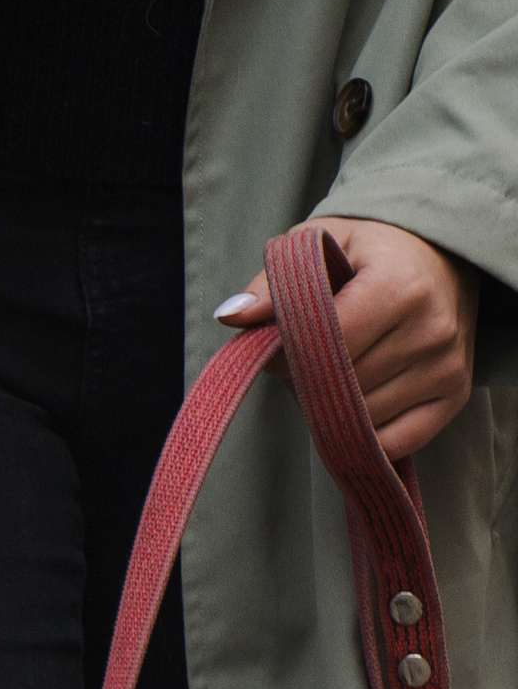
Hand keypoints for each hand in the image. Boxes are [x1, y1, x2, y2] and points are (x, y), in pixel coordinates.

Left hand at [215, 219, 478, 465]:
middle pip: (341, 387)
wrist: (441, 257)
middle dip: (308, 380)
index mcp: (399, 285)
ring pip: (362, 419)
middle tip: (307, 356)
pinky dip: (364, 432)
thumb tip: (232, 317)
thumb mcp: (320, 245)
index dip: (287, 354)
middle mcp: (431, 329)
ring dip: (334, 407)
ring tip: (338, 369)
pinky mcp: (455, 396)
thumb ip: (273, 283)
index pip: (327, 345)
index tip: (272, 348)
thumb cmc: (371, 252)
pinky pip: (393, 443)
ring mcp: (446, 367)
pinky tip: (358, 400)